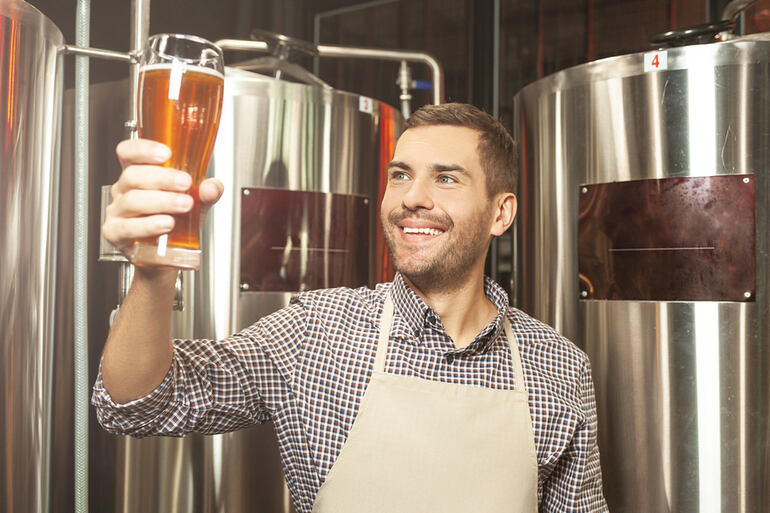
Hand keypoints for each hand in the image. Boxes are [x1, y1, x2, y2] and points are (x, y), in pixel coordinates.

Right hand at [102, 138, 224, 256]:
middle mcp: (124, 191)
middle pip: (133, 175)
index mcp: (138, 176)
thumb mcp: (196, 204)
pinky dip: (148, 225)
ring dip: (161, 201)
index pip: (129, 153)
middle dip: (162, 177)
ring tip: (184, 204)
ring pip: (132, 200)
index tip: (166, 153)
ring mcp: (117, 212)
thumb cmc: (175, 224)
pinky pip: (128, 227)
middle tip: (185, 183)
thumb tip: (211, 187)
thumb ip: (206, 193)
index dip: (143, 149)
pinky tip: (166, 223)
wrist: (166, 257)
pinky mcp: (115, 234)